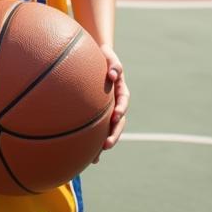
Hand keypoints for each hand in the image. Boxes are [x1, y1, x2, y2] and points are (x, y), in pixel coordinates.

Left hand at [95, 45, 128, 159]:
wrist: (96, 58)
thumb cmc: (103, 55)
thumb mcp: (109, 55)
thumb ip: (114, 63)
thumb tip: (113, 75)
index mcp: (120, 89)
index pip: (123, 101)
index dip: (120, 109)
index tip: (115, 117)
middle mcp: (116, 102)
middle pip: (119, 122)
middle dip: (114, 134)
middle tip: (106, 144)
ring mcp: (108, 110)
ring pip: (110, 130)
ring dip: (105, 142)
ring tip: (97, 156)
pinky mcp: (99, 114)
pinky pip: (98, 130)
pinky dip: (94, 143)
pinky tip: (87, 155)